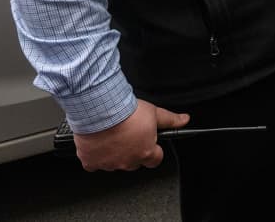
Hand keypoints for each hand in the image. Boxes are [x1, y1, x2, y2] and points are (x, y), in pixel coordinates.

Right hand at [74, 99, 189, 171]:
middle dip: (133, 151)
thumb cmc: (126, 113)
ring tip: (113, 134)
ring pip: (114, 163)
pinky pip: (94, 163)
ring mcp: (108, 164)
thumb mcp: (154, 113)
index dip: (154, 150)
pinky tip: (98, 142)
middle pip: (134, 162)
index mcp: (145, 153)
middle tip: (129, 135)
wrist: (100, 111)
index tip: (150, 142)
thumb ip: (170, 120)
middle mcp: (127, 162)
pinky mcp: (90, 162)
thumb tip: (184, 120)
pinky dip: (95, 155)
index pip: (155, 159)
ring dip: (114, 153)